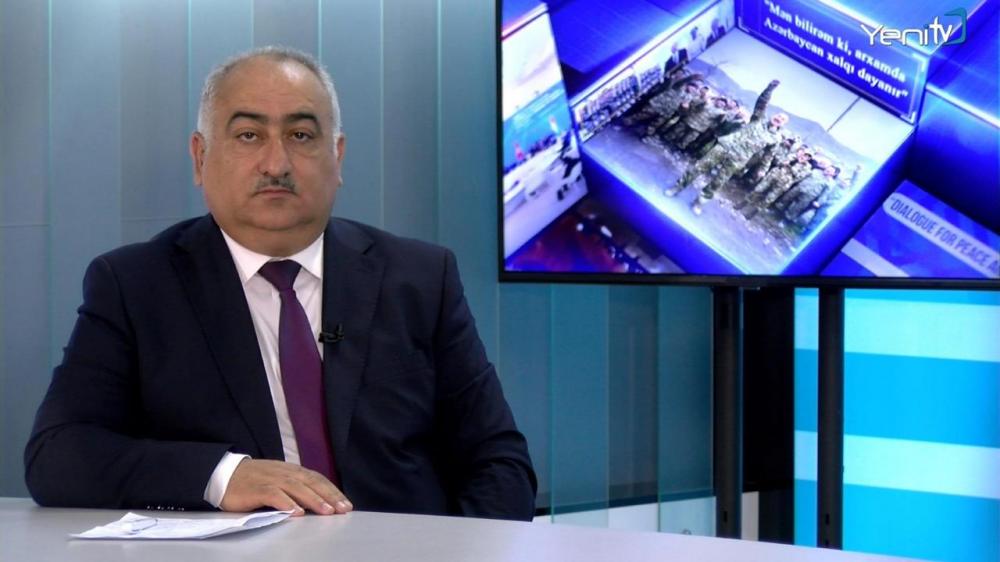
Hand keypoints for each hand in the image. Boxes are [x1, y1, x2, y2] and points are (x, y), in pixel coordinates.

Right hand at [220, 459, 351, 515]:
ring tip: (326, 511)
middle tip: (342, 509)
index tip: (346, 504)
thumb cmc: (254, 481)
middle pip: (311, 482)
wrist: (224, 474)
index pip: (317, 479)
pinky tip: (296, 511)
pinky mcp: (255, 489)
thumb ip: (296, 487)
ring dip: (313, 499)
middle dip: (329, 495)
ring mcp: (270, 479)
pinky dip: (286, 502)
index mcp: (291, 470)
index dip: (332, 490)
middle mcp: (284, 472)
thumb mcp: (279, 480)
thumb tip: (319, 501)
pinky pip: (273, 494)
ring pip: (296, 487)